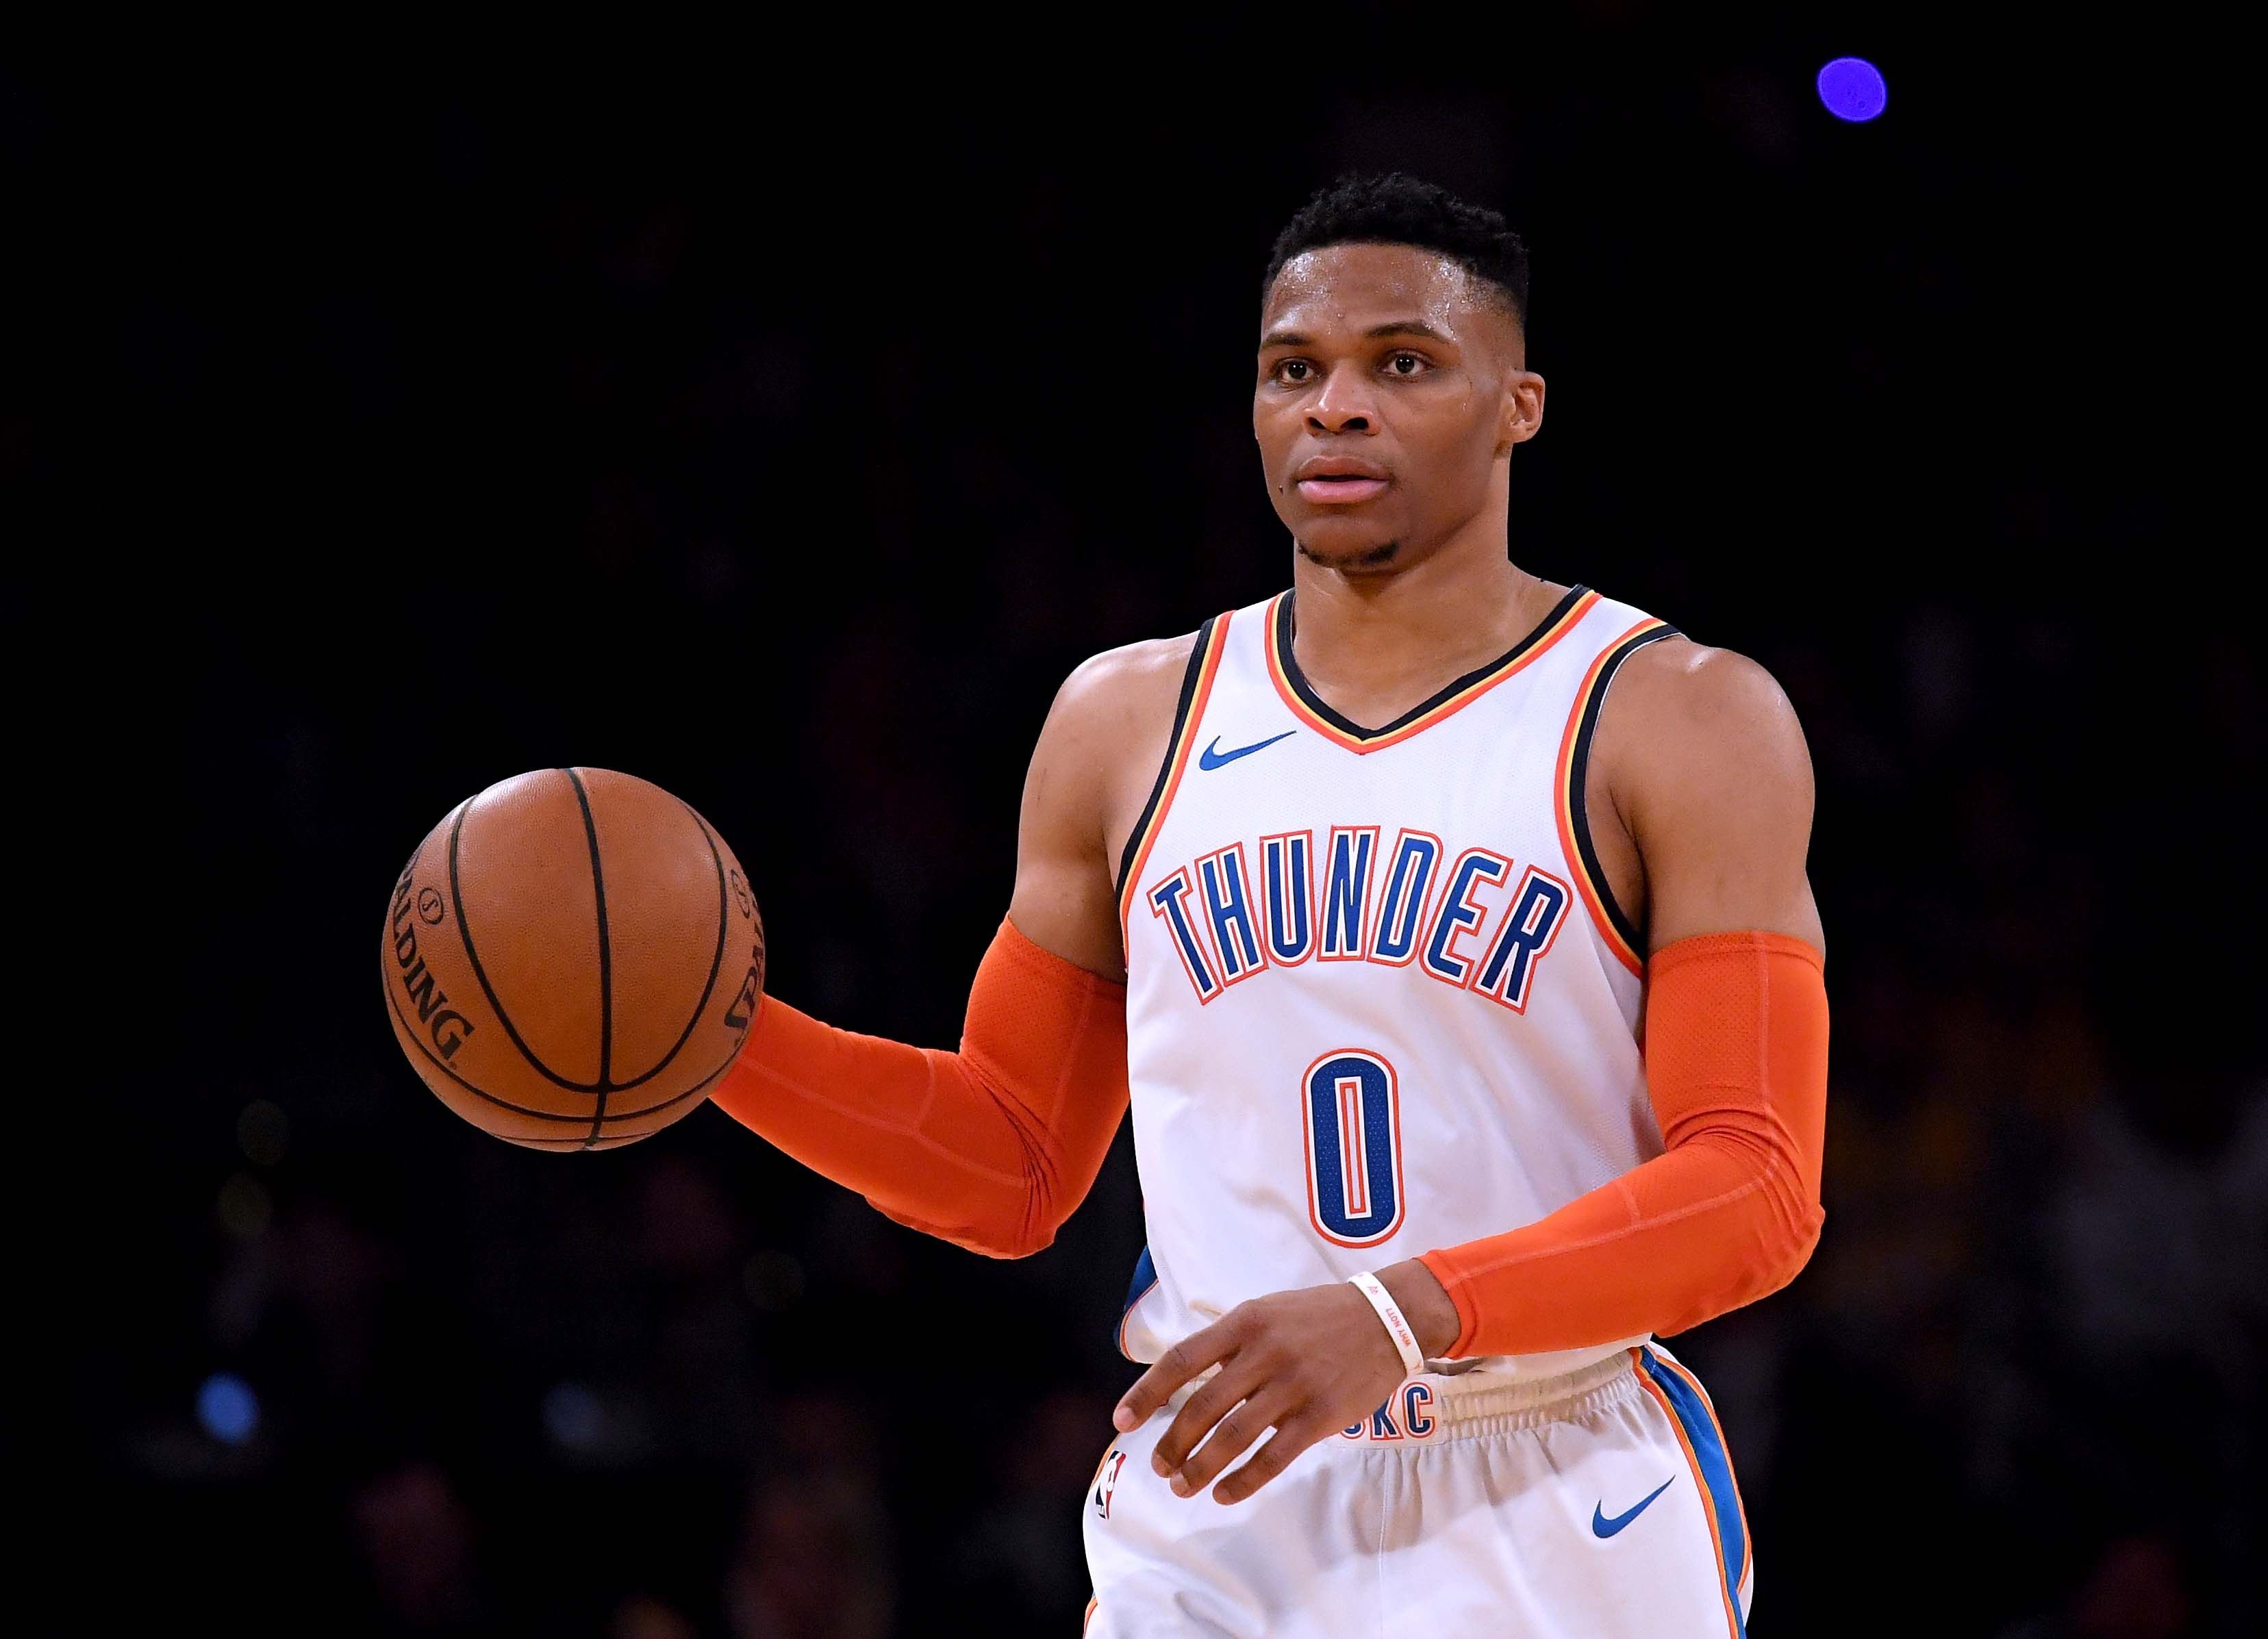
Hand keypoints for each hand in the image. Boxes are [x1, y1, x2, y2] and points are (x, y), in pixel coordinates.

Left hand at [1109, 1259, 1459, 1504]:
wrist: (1388, 1318)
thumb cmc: (1318, 1317)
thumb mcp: (1267, 1310)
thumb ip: (1228, 1343)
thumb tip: (1184, 1382)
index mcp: (1245, 1322)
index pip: (1181, 1360)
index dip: (1146, 1393)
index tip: (1121, 1421)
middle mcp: (1265, 1352)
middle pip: (1202, 1407)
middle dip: (1172, 1442)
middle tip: (1159, 1467)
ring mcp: (1294, 1385)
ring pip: (1233, 1437)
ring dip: (1200, 1468)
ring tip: (1182, 1486)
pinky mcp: (1321, 1415)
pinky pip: (1273, 1457)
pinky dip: (1243, 1481)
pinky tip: (1224, 1494)